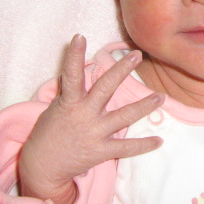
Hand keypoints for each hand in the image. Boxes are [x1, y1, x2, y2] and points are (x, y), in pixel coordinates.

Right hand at [19, 34, 163, 203]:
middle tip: (137, 55)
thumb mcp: (55, 109)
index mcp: (69, 103)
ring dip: (144, 106)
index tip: (79, 37)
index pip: (71, 75)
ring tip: (161, 97)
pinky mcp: (101, 151)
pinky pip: (127, 147)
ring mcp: (94, 133)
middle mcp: (84, 115)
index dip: (73, 55)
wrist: (43, 166)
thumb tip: (78, 71)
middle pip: (106, 88)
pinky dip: (144, 145)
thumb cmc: (48, 133)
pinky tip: (159, 140)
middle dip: (122, 70)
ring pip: (124, 116)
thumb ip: (71, 92)